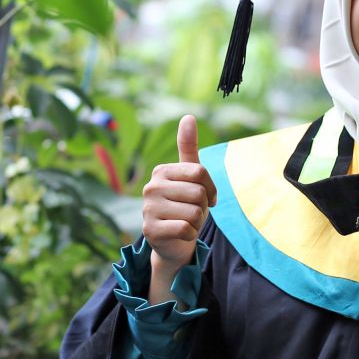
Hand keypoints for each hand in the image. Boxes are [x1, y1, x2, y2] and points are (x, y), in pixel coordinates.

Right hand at [142, 115, 216, 302]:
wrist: (173, 242)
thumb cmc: (184, 206)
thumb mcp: (190, 177)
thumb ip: (188, 147)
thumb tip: (189, 116)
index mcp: (161, 171)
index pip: (200, 173)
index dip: (210, 188)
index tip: (205, 197)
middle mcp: (151, 187)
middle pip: (198, 193)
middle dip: (203, 207)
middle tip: (192, 213)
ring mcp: (148, 209)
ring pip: (195, 212)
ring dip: (198, 222)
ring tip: (185, 223)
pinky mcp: (150, 230)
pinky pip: (187, 229)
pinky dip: (190, 235)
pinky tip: (180, 234)